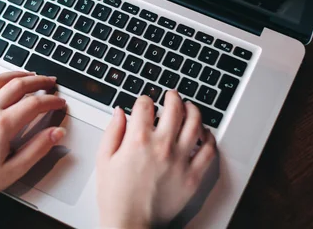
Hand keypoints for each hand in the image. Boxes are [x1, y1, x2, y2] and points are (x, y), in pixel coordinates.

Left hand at [0, 72, 65, 228]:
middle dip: (38, 81)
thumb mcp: (15, 170)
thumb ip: (38, 149)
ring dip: (14, 74)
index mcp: (1, 126)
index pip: (34, 104)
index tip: (59, 102)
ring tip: (27, 75)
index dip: (51, 101)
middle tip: (49, 82)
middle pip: (17, 85)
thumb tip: (56, 133)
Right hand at [97, 91, 216, 228]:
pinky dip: (209, 138)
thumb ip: (113, 131)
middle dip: (172, 97)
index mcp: (138, 140)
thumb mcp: (104, 159)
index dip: (144, 100)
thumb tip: (119, 112)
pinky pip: (209, 151)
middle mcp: (162, 146)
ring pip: (195, 124)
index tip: (144, 102)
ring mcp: (180, 160)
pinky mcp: (193, 176)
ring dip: (193, 110)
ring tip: (190, 108)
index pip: (145, 105)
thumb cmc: (116, 197)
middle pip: (175, 108)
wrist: (131, 224)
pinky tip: (204, 134)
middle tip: (172, 95)